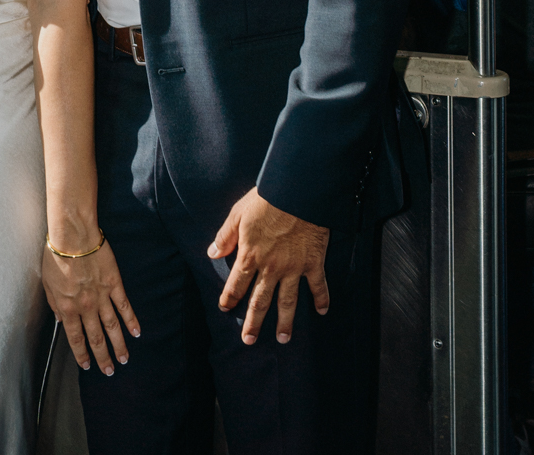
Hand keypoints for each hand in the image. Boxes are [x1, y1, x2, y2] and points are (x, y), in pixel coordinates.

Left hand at [41, 238, 139, 376]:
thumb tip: (61, 321)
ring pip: (112, 327)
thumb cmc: (56, 255)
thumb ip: (54, 305)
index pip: (76, 338)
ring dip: (119, 345)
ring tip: (124, 359)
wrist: (73, 235)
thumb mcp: (47, 283)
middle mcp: (86, 307)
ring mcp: (102, 296)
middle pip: (96, 337)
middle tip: (109, 371)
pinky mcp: (114, 284)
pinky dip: (131, 321)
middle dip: (102, 356)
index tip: (86, 365)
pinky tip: (136, 332)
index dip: (82, 354)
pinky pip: (124, 306)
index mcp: (67, 308)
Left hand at [209, 188, 328, 345]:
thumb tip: (212, 253)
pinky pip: (318, 285)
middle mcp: (271, 267)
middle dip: (254, 322)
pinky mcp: (313, 262)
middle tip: (249, 341)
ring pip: (288, 301)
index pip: (237, 283)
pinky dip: (321, 299)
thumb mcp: (238, 213)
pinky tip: (322, 312)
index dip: (230, 297)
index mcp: (251, 255)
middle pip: (260, 300)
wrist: (297, 192)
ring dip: (285, 321)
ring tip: (284, 338)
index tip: (225, 308)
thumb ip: (225, 236)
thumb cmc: (266, 199)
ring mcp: (294, 268)